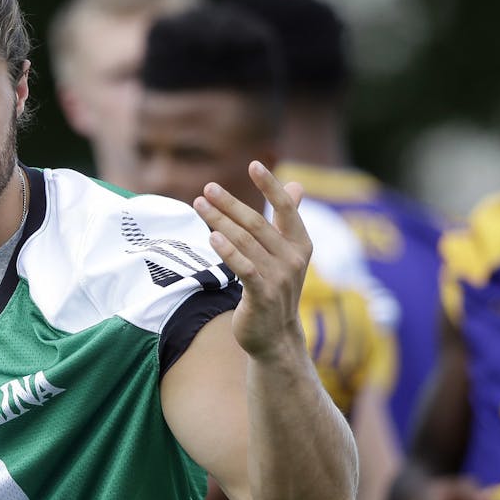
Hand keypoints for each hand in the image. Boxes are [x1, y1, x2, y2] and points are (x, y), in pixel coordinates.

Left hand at [193, 161, 311, 360]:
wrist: (275, 336)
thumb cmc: (275, 288)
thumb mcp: (286, 253)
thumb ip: (288, 220)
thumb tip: (297, 185)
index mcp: (300, 244)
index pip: (286, 208)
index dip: (271, 185)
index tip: (253, 164)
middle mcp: (293, 258)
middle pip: (257, 223)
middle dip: (230, 204)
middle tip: (207, 188)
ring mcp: (279, 278)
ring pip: (245, 242)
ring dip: (220, 221)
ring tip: (198, 206)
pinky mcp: (263, 295)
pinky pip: (244, 268)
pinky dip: (228, 251)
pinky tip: (211, 236)